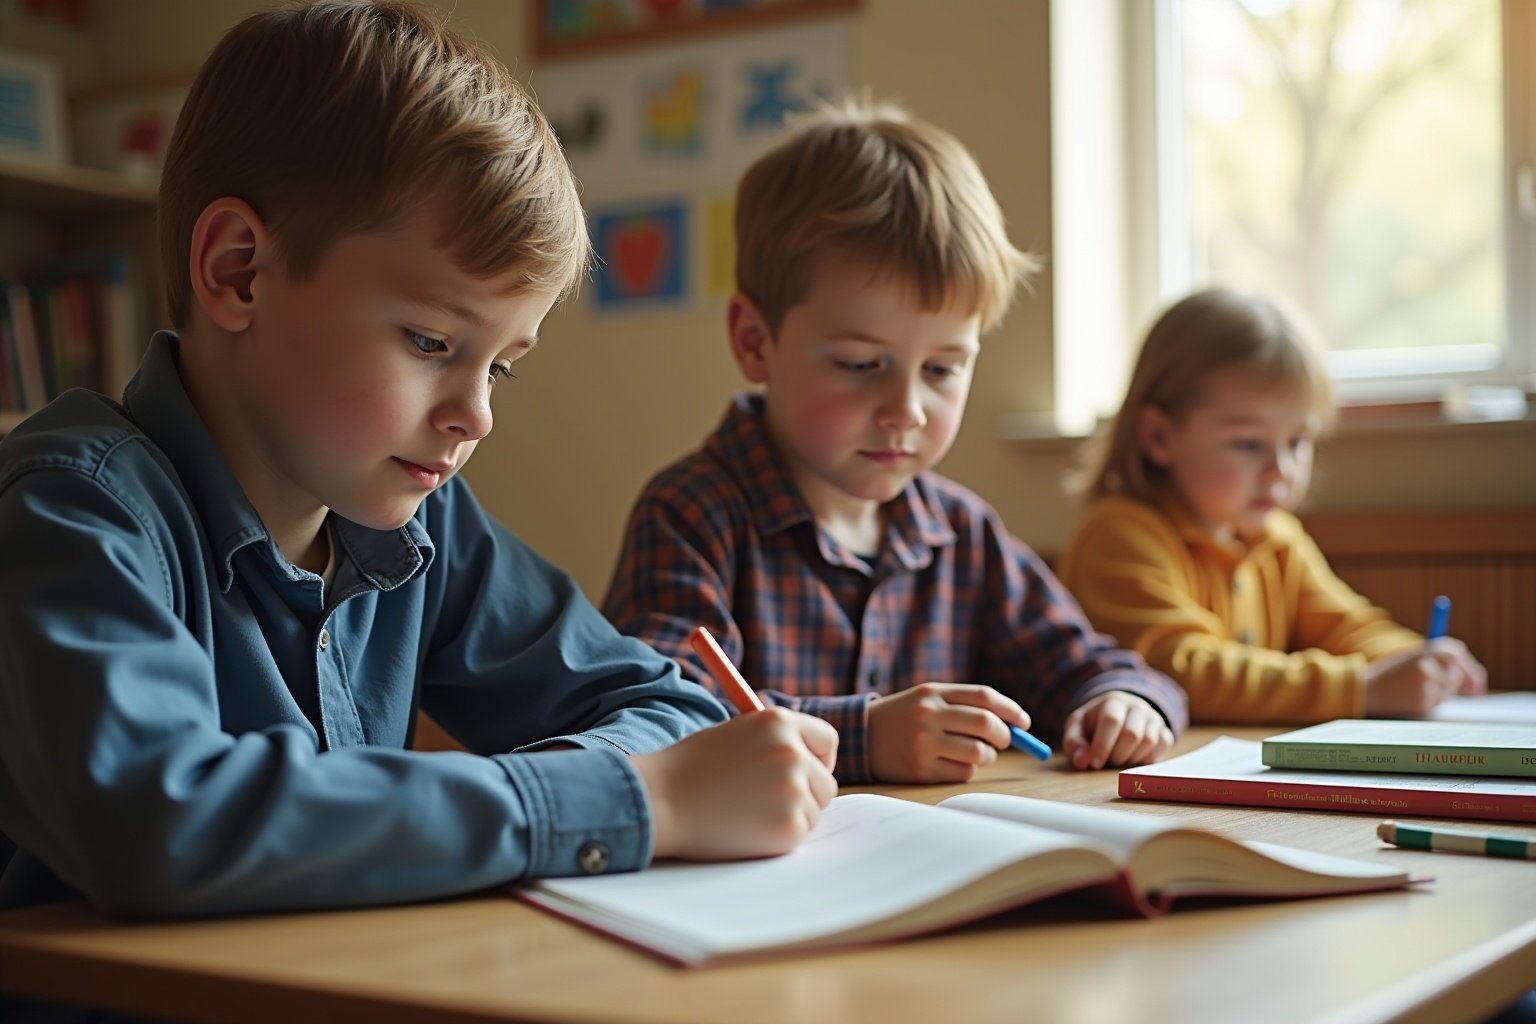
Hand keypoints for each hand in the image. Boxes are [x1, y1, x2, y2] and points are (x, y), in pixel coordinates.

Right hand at [630, 708, 836, 860]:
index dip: (818, 760)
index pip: (827, 740)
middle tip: (770, 803)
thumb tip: (808, 760)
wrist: (659, 802)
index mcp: (778, 721)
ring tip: (747, 812)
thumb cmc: (690, 770)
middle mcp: (792, 751)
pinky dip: (778, 837)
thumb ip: (774, 742)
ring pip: (814, 811)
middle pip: (826, 782)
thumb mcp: (736, 735)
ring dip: (790, 816)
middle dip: (806, 795)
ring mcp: (793, 789)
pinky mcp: (789, 826)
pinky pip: (800, 834)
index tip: (804, 773)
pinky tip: (745, 828)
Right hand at [868, 683, 1023, 782]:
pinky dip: (968, 770)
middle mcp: (928, 715)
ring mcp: (923, 743)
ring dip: (987, 756)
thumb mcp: (929, 699)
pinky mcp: (920, 769)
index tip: (1024, 723)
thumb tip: (1014, 726)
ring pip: (978, 753)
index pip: (984, 697)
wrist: (861, 736)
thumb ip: (966, 706)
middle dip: (1004, 736)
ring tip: (975, 753)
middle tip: (1004, 741)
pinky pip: (963, 773)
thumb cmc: (905, 717)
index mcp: (933, 692)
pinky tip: (952, 764)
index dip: (1011, 710)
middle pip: (986, 724)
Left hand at [1060, 692, 1172, 770]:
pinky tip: (1136, 759)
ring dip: (1132, 758)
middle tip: (1108, 761)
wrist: (1117, 717)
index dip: (1103, 744)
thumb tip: (1082, 761)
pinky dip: (1149, 758)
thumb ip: (1074, 743)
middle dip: (1117, 755)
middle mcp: (1137, 706)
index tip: (1095, 763)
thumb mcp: (1077, 729)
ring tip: (1120, 758)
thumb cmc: (1094, 726)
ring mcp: (1154, 718)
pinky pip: (1164, 745)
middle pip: (1132, 734)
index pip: (1111, 720)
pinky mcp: (1165, 731)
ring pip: (1149, 742)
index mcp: (1113, 701)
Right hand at [1365, 639, 1487, 717]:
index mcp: (1421, 651)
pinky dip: (1430, 702)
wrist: (1365, 690)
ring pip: (1447, 690)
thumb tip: (1470, 676)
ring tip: (1417, 691)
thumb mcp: (1410, 660)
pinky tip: (1411, 699)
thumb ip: (1437, 662)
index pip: (1454, 652)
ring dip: (1441, 692)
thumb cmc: (1389, 675)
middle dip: (1464, 681)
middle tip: (1473, 691)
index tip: (1477, 677)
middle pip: (1457, 672)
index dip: (1469, 664)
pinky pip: (1436, 702)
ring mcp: (1425, 684)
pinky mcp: (1423, 701)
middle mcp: (1426, 665)